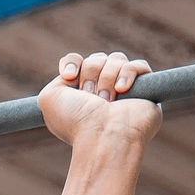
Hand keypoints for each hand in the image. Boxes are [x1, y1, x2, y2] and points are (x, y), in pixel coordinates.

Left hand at [40, 50, 158, 148]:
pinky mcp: (146, 88)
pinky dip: (127, 74)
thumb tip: (75, 73)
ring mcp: (124, 88)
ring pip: (116, 59)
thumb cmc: (76, 121)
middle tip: (90, 96)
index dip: (73, 63)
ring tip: (106, 100)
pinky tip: (122, 91)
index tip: (69, 76)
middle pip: (97, 58)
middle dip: (90, 73)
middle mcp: (101, 89)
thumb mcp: (49, 98)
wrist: (103, 136)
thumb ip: (56, 79)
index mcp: (80, 92)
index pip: (78, 61)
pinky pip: (138, 65)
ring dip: (106, 77)